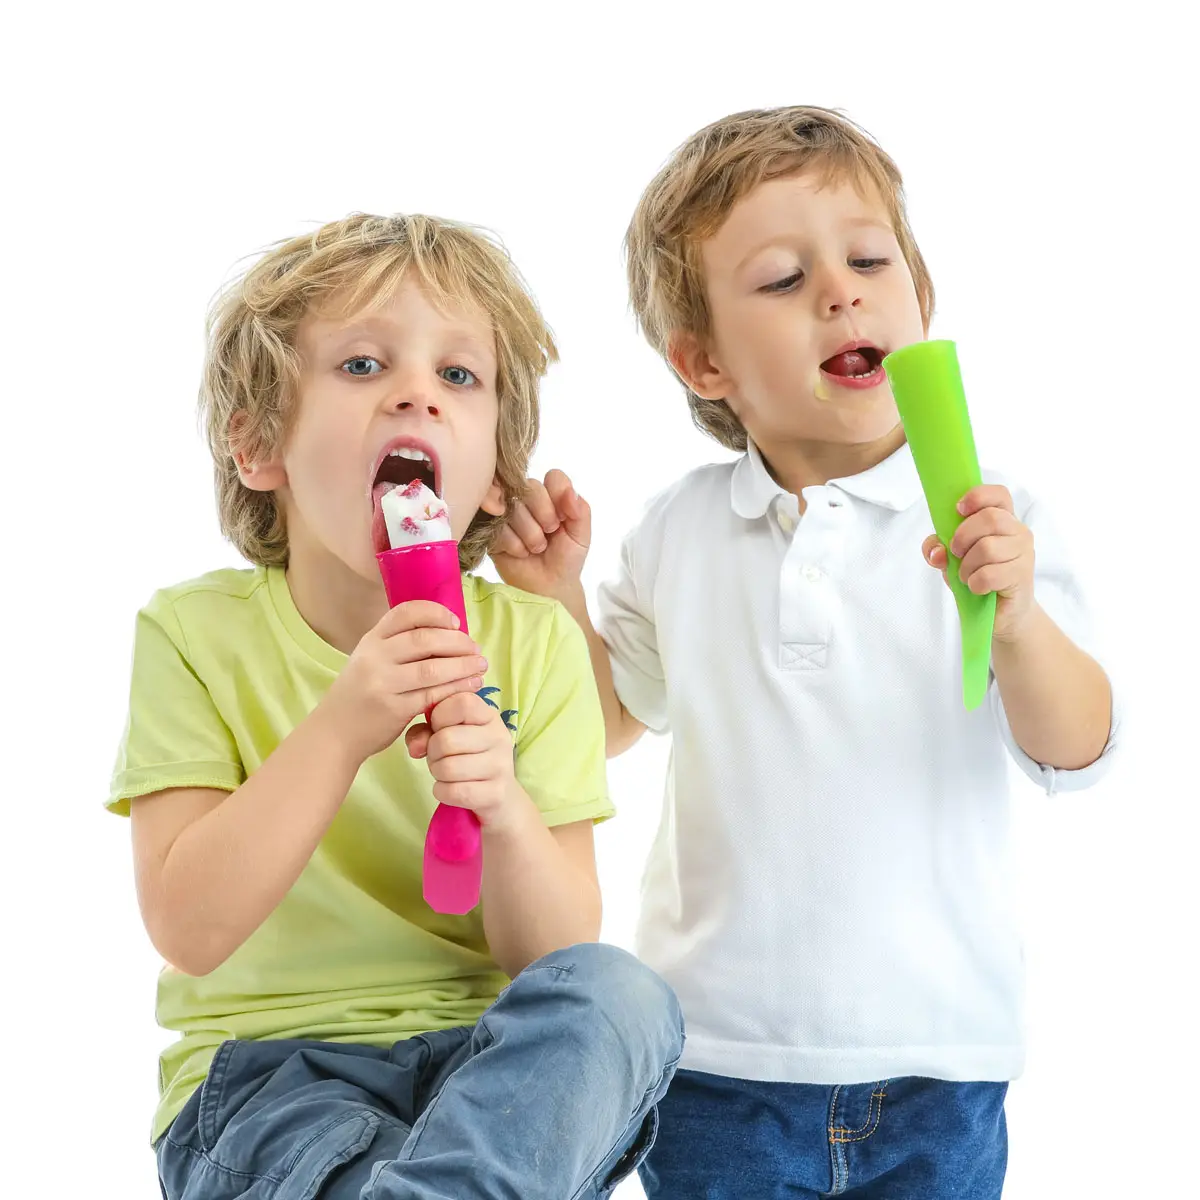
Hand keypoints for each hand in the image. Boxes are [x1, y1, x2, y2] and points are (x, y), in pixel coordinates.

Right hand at [321, 601, 487, 763]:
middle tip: (476, 648)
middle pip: (424, 639)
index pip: (405, 613)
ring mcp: (383, 683)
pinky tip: (470, 686)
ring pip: (432, 668)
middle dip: (457, 642)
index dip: (435, 613)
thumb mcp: (368, 660)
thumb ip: (396, 645)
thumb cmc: (359, 694)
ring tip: (480, 666)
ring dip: (463, 666)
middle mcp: (374, 657)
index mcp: (371, 640)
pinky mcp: (394, 709)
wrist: (334, 732)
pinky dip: (455, 688)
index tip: (455, 623)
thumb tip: (445, 631)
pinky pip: (432, 694)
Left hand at [405, 691, 523, 829]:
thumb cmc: (466, 756)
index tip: (440, 728)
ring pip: (448, 768)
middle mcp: (499, 736)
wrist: (497, 794)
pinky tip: (449, 789)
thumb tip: (416, 747)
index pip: (460, 703)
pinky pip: (454, 791)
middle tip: (438, 757)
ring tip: (445, 772)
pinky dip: (442, 792)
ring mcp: (500, 765)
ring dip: (437, 773)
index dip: (439, 717)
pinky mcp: (496, 793)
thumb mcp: (447, 734)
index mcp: (488, 715)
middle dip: (432, 752)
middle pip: (447, 739)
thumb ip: (425, 731)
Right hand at [491, 469, 589, 601]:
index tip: (562, 520)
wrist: (549, 586)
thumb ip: (580, 510)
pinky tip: (521, 553)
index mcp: (551, 494)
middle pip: (529, 488)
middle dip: (543, 516)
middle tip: (549, 535)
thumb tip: (570, 492)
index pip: (553, 477)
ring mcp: (506, 512)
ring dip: (530, 535)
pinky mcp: (490, 530)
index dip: (557, 499)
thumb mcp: (581, 535)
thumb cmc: (566, 557)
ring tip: (536, 548)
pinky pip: (498, 527)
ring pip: (512, 507)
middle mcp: (526, 497)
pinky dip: (515, 545)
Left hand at [922, 484, 1036, 642]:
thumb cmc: (978, 577)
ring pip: (988, 548)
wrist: (1001, 614)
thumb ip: (937, 549)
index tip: (958, 509)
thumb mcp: (951, 560)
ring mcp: (1024, 553)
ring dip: (967, 566)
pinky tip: (977, 588)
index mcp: (1003, 519)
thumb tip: (936, 551)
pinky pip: (990, 574)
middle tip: (956, 553)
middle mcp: (1018, 532)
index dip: (978, 496)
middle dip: (963, 537)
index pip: (999, 494)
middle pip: (990, 518)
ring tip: (967, 576)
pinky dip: (975, 583)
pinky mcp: (1022, 576)